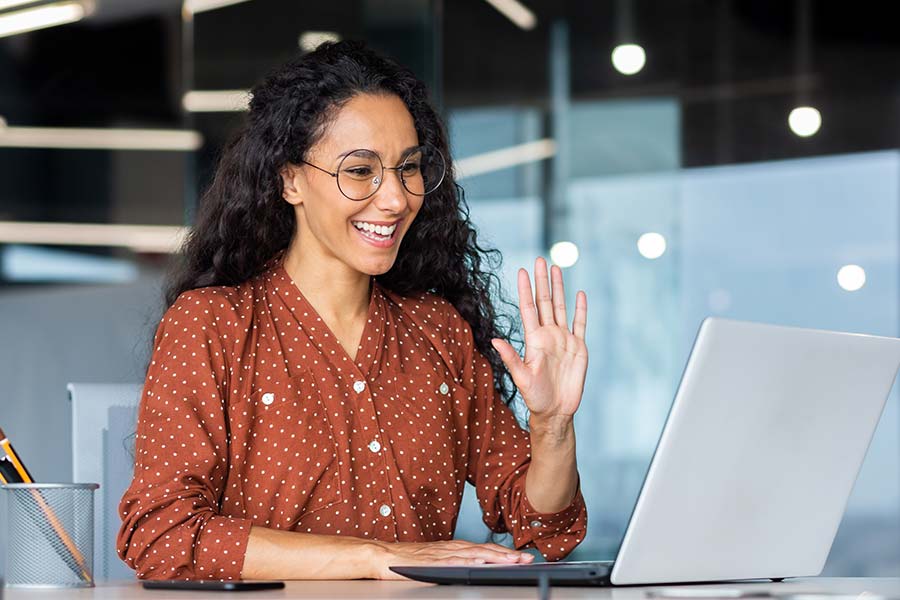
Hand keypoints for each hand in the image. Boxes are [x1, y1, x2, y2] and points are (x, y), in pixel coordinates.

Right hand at [369, 539, 533, 579]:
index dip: (504, 552)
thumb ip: (455, 561)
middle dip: (507, 555)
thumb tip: (477, 566)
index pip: (484, 549)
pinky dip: (468, 563)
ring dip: (494, 558)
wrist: (382, 555)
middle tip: (526, 559)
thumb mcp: (436, 559)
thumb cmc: (407, 559)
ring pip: (473, 555)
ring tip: (512, 562)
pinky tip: (480, 565)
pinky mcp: (431, 562)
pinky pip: (453, 563)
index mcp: (453, 547)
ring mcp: (442, 554)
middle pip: (484, 550)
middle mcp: (450, 548)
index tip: (522, 556)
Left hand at [491, 257, 587, 419]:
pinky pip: (580, 324)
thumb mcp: (522, 378)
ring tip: (556, 268)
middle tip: (540, 259)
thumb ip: (511, 358)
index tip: (522, 271)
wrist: (556, 410)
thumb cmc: (535, 396)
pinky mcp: (578, 347)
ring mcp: (564, 339)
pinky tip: (580, 294)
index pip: (528, 309)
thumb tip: (494, 341)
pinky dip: (581, 309)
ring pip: (561, 307)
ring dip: (559, 288)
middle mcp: (548, 335)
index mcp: (533, 340)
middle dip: (542, 281)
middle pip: (545, 302)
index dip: (526, 290)